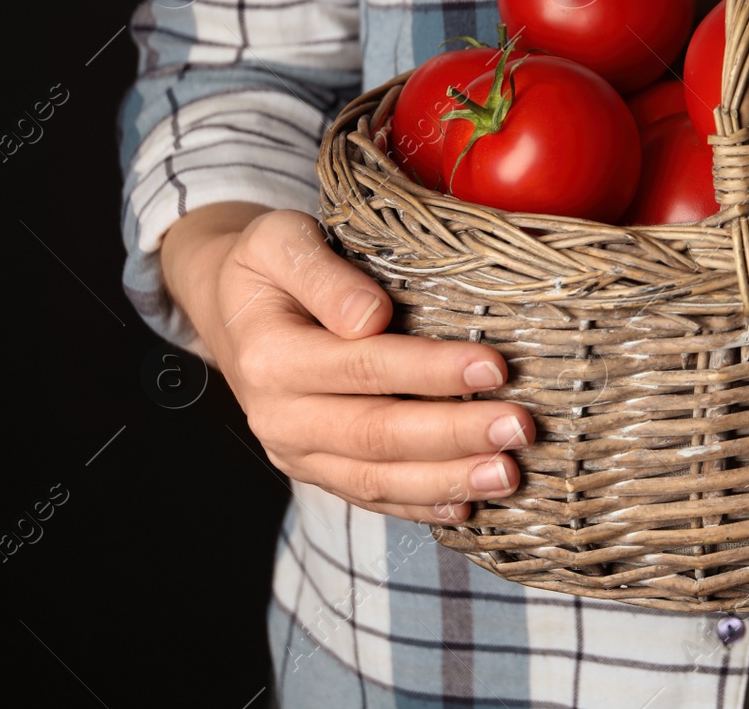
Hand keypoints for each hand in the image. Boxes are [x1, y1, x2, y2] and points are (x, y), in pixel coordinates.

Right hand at [163, 203, 535, 523]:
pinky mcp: (317, 469)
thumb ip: (323, 275)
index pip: (363, 366)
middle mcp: (280, 415)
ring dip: (447, 480)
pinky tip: (469, 504)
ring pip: (376, 478)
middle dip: (454, 434)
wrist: (229, 306)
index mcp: (271, 355)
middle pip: (377, 433)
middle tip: (519, 428)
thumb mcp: (279, 242)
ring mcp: (297, 451)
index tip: (494, 366)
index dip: (430, 370)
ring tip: (508, 473)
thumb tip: (369, 315)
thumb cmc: (267, 267)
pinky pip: (370, 496)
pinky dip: (421, 506)